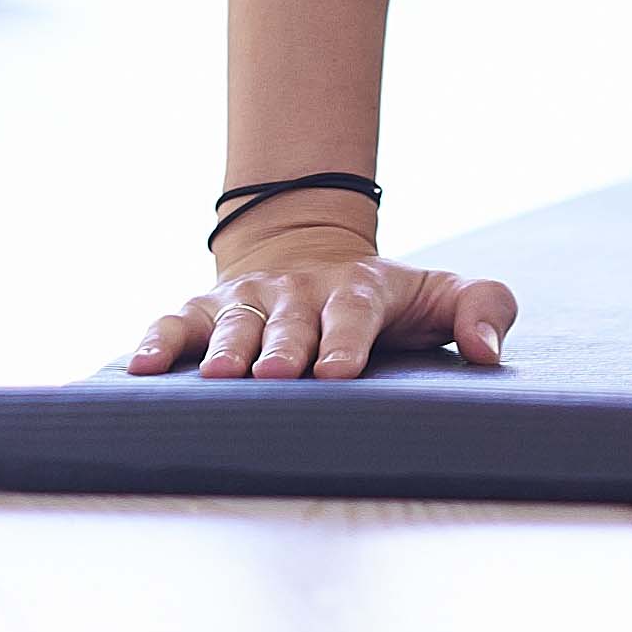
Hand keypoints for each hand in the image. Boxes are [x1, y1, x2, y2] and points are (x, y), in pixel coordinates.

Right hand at [128, 220, 517, 380]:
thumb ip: (485, 307)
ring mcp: (248, 297)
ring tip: (217, 378)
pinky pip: (176, 321)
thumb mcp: (442, 293)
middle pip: (288, 318)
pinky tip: (139, 369)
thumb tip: (492, 352)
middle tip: (272, 375)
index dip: (345, 340)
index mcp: (357, 289)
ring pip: (232, 320)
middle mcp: (297, 290)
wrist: (308, 253)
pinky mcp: (205, 308)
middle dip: (280, 346)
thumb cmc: (387, 298)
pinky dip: (155, 341)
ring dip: (224, 349)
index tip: (338, 372)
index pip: (353, 312)